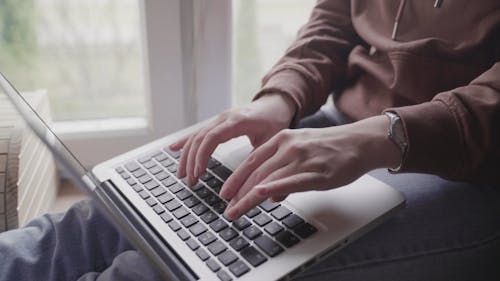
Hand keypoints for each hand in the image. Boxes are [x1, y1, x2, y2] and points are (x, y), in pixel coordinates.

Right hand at [170, 93, 296, 185]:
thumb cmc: (275, 121)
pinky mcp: (217, 122)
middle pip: (200, 138)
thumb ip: (261, 158)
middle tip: (190, 181)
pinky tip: (173, 148)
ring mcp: (219, 119)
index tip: (199, 172)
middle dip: (191, 161)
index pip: (212, 137)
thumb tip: (254, 182)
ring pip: (196, 136)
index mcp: (237, 121)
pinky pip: (198, 132)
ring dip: (187, 156)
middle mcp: (224, 118)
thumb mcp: (271, 140)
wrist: (275, 104)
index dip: (202, 155)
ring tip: (183, 175)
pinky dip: (185, 141)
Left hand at [221, 115, 400, 219]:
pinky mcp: (317, 173)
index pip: (252, 160)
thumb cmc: (332, 147)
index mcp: (283, 139)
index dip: (236, 177)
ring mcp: (302, 159)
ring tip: (236, 211)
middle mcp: (289, 147)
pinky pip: (291, 181)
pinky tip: (260, 195)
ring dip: (248, 197)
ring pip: (268, 178)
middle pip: (256, 171)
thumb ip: (283, 169)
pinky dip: (273, 188)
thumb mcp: (302, 149)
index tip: (225, 192)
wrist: (360, 142)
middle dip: (237, 191)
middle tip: (227, 208)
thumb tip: (269, 194)